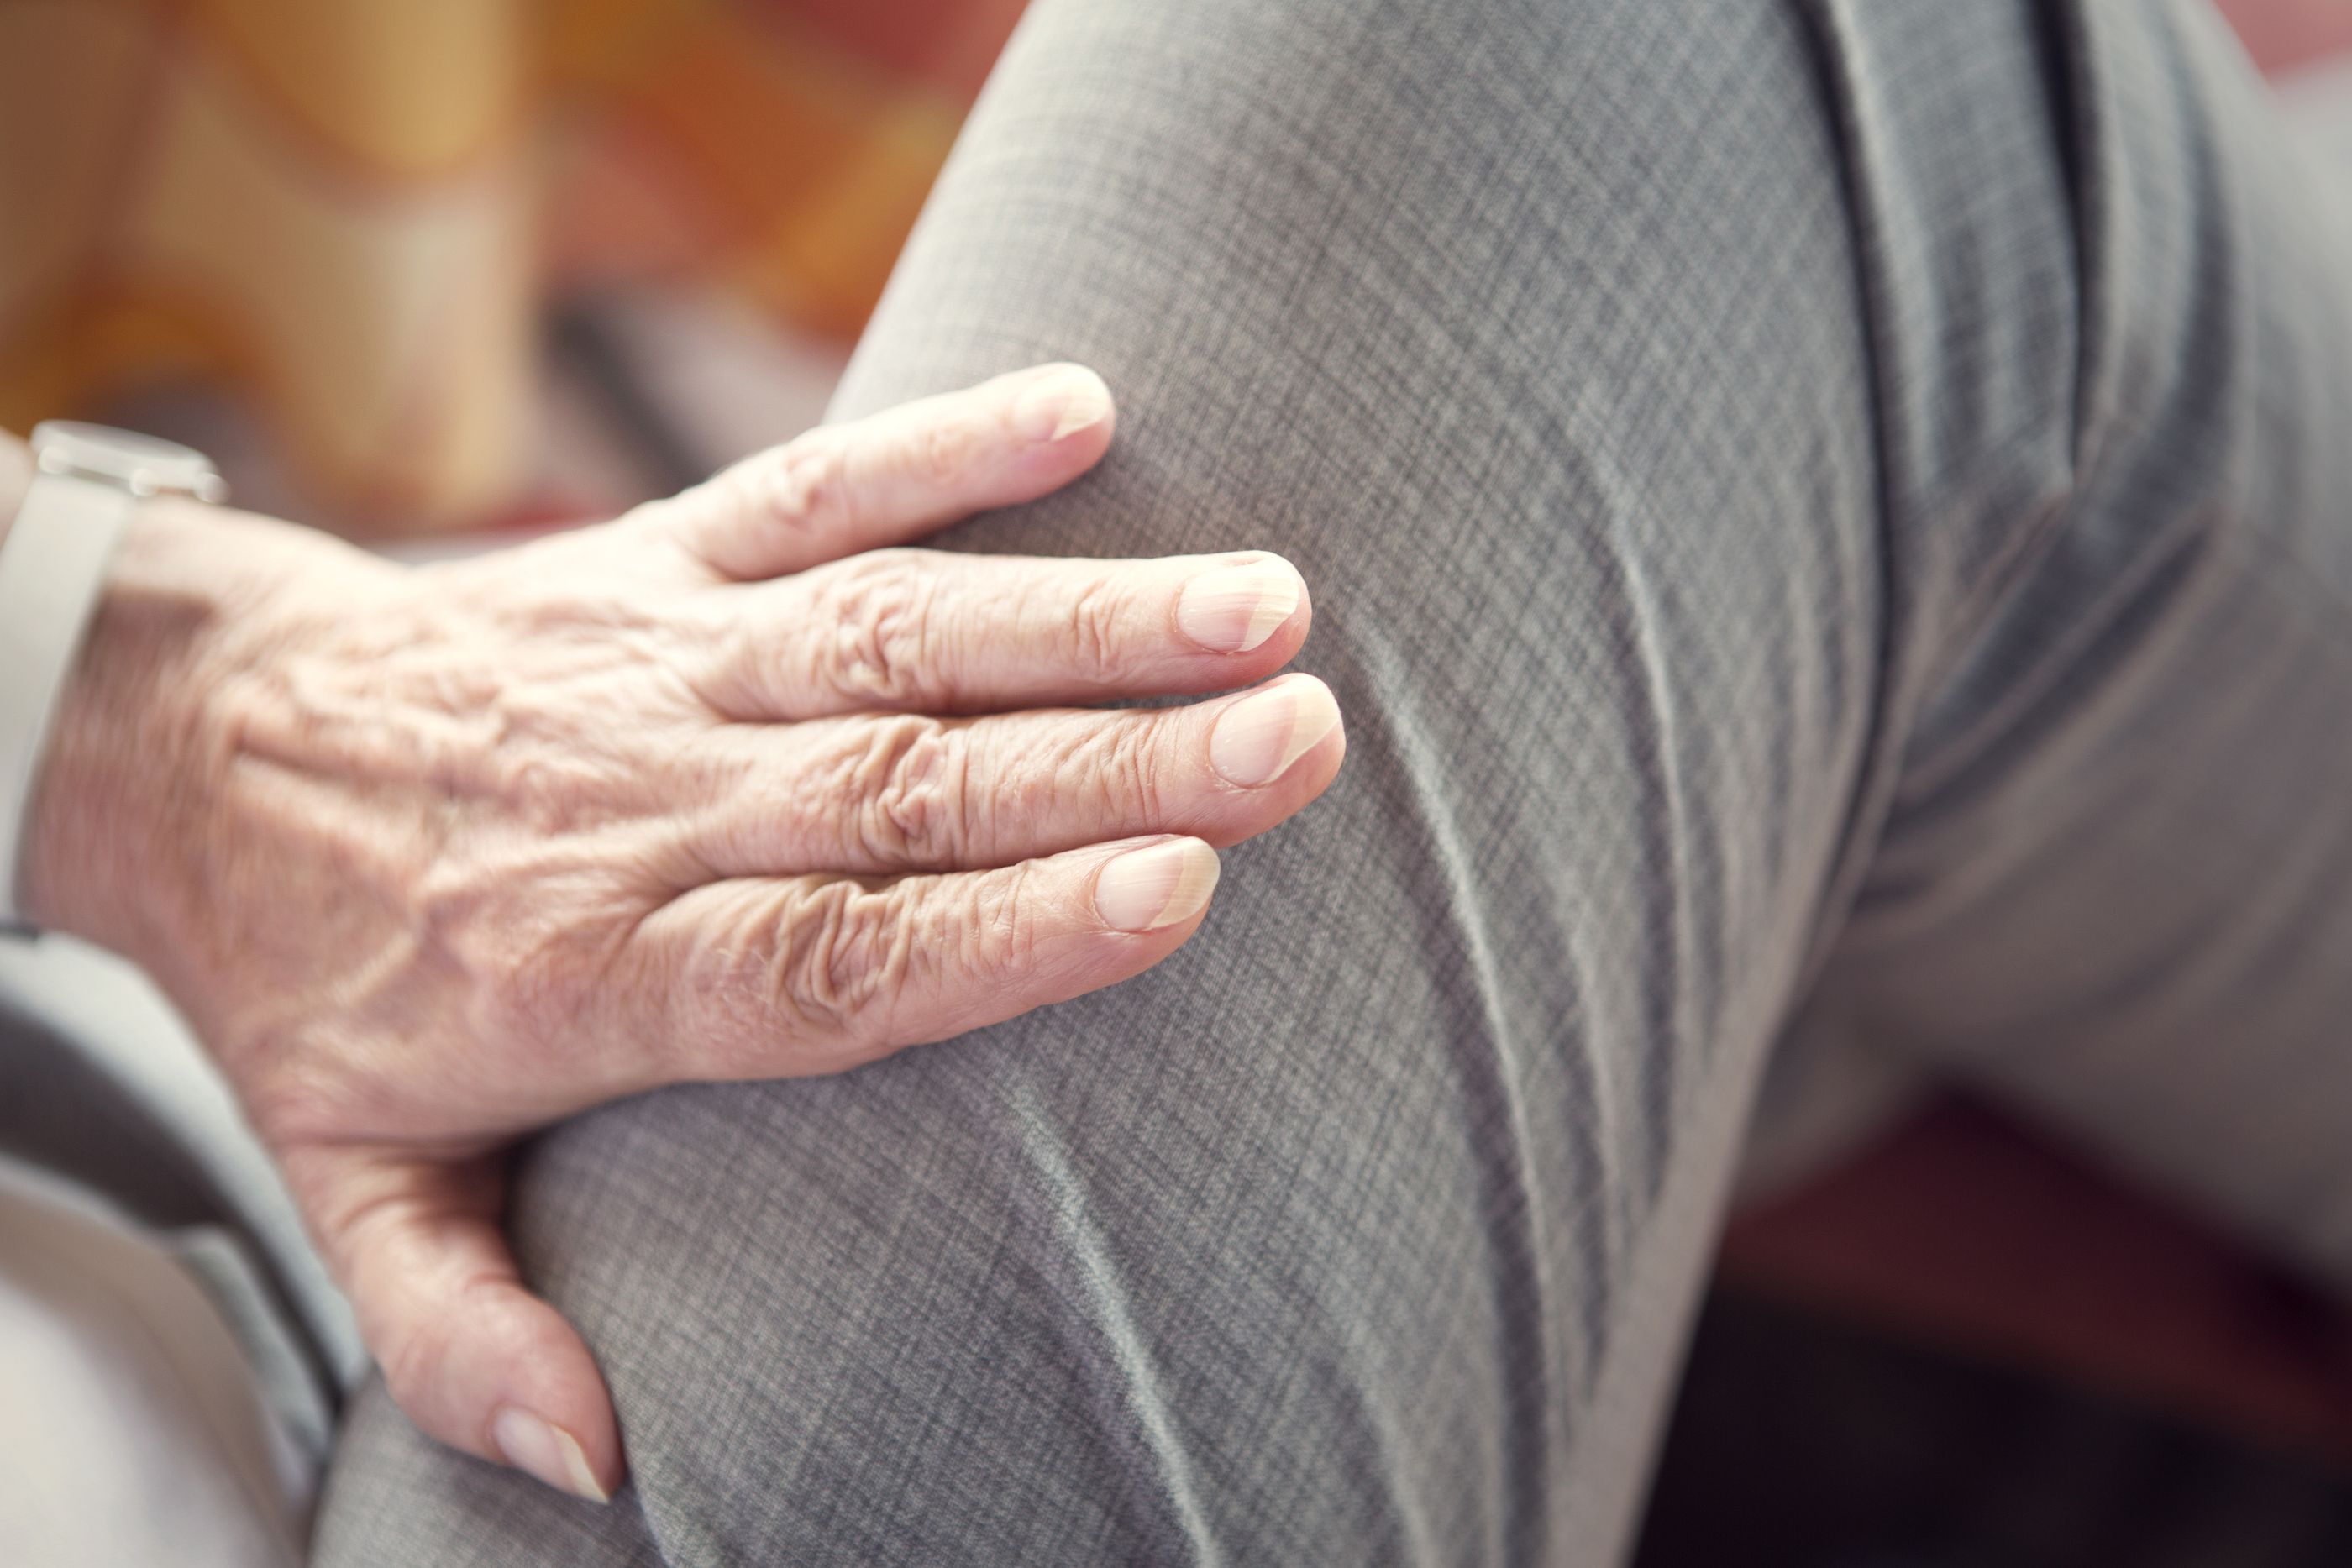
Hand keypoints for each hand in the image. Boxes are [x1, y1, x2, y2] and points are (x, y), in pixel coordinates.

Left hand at [20, 365, 1344, 1500]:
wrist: (200, 746)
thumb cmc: (322, 975)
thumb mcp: (343, 1181)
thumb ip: (456, 1327)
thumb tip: (599, 1463)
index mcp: (597, 969)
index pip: (831, 956)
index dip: (1008, 928)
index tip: (1179, 894)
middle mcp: (651, 800)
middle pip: (905, 784)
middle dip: (1116, 761)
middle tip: (1299, 741)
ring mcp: (667, 657)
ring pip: (894, 631)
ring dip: (1086, 613)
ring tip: (1267, 608)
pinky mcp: (665, 551)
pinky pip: (808, 486)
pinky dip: (943, 444)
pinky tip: (1087, 411)